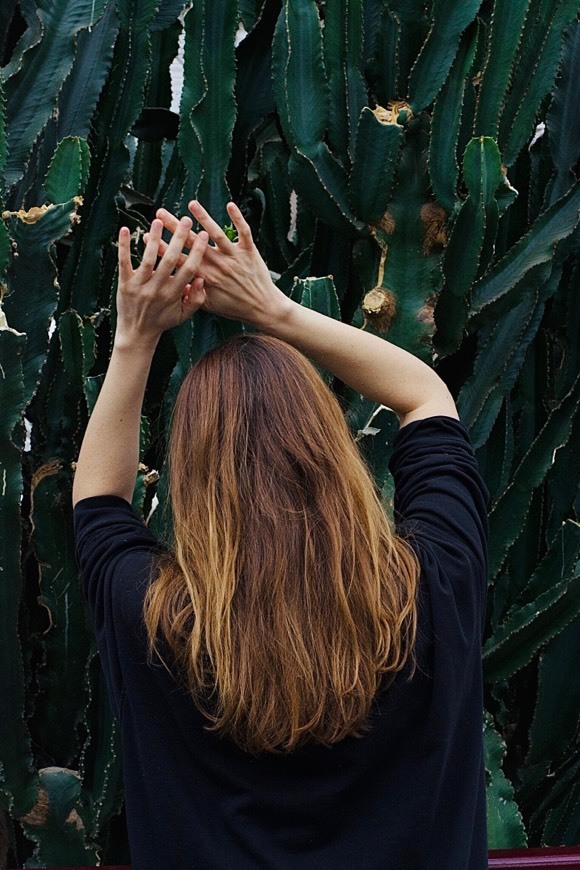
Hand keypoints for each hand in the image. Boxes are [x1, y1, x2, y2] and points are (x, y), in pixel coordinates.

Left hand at [115, 216, 208, 349]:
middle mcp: (157, 289)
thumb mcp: (184, 314)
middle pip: (170, 260)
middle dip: (179, 239)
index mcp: (173, 294)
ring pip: (148, 259)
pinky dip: (124, 246)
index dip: (197, 252)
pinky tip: (125, 229)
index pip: (189, 269)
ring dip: (154, 238)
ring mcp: (139, 286)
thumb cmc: (163, 321)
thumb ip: (196, 298)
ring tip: (159, 220)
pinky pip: (124, 262)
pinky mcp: (124, 283)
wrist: (137, 333)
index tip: (203, 235)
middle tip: (186, 220)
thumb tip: (203, 279)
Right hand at [151, 201, 290, 329]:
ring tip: (191, 204)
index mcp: (205, 278)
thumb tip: (176, 283)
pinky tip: (230, 204)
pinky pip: (243, 231)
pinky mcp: (249, 251)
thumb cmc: (234, 308)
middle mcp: (218, 265)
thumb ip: (193, 294)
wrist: (263, 308)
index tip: (149, 236)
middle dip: (175, 227)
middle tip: (160, 213)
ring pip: (217, 233)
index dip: (163, 248)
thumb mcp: (210, 305)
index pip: (180, 260)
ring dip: (204, 217)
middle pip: (192, 242)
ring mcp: (234, 257)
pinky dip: (238, 218)